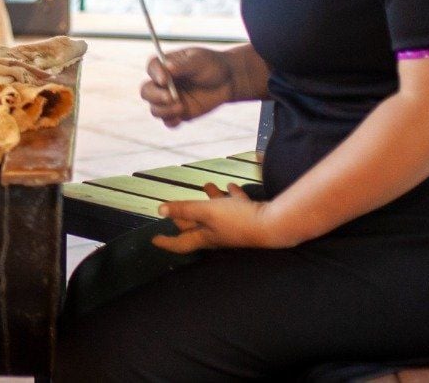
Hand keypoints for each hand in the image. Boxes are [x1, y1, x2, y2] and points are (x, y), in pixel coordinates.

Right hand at [143, 47, 236, 126]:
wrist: (227, 81)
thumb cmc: (211, 66)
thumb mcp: (199, 62)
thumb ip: (184, 65)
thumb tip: (168, 67)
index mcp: (164, 65)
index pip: (152, 67)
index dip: (155, 74)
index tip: (165, 80)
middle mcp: (162, 83)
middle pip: (146, 91)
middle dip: (155, 96)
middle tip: (171, 98)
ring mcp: (169, 99)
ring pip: (154, 109)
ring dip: (164, 111)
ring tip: (181, 108)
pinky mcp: (178, 112)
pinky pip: (168, 121)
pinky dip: (170, 121)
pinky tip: (179, 119)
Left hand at [152, 183, 298, 252]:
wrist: (274, 225)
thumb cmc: (237, 220)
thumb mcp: (206, 212)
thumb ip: (184, 209)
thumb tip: (160, 210)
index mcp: (206, 237)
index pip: (181, 243)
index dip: (166, 242)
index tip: (154, 240)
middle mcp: (218, 235)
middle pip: (197, 227)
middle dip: (186, 217)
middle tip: (176, 210)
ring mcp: (234, 228)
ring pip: (217, 214)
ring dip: (210, 201)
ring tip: (208, 185)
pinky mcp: (248, 219)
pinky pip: (236, 207)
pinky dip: (232, 197)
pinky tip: (231, 186)